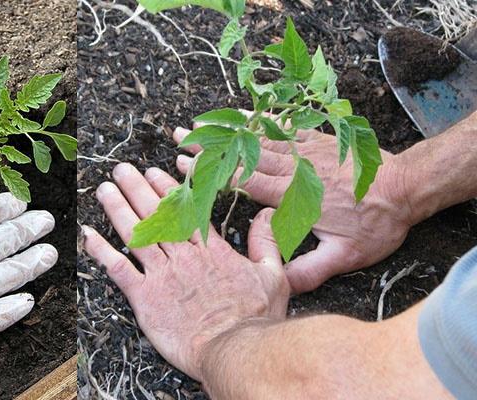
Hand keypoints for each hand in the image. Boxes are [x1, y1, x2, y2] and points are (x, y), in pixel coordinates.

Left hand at [82, 163, 288, 380]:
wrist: (235, 349)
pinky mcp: (145, 297)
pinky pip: (118, 268)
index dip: (167, 190)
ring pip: (135, 234)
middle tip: (121, 170)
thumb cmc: (255, 318)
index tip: (153, 173)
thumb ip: (266, 242)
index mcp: (211, 250)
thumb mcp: (273, 275)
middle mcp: (183, 257)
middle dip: (136, 189)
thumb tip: (268, 215)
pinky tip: (90, 234)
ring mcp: (162, 275)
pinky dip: (101, 250)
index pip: (185, 211)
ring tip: (105, 189)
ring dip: (117, 209)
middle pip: (156, 215)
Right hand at [174, 122, 413, 292]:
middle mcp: (294, 168)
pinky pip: (283, 128)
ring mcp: (306, 150)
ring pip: (258, 138)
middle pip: (242, 154)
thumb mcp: (345, 256)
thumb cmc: (376, 223)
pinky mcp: (318, 141)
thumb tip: (277, 284)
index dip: (212, 174)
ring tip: (200, 123)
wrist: (408, 187)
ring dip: (227, 131)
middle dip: (208, 147)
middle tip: (179, 138)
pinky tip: (244, 116)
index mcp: (293, 196)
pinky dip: (260, 121)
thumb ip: (309, 270)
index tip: (185, 167)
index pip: (242, 182)